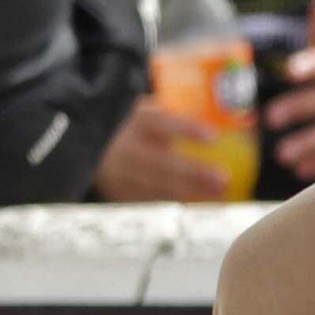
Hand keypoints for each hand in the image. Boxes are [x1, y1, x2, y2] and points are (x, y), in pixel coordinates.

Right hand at [94, 97, 227, 201]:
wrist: (90, 146)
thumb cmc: (135, 126)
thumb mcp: (148, 111)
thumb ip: (174, 114)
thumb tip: (222, 117)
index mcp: (135, 122)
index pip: (161, 123)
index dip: (187, 130)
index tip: (214, 137)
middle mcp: (125, 149)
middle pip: (162, 163)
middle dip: (195, 173)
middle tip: (224, 178)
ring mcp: (119, 174)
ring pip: (158, 187)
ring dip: (192, 193)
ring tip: (221, 194)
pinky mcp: (118, 194)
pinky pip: (151, 201)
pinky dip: (178, 203)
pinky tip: (201, 203)